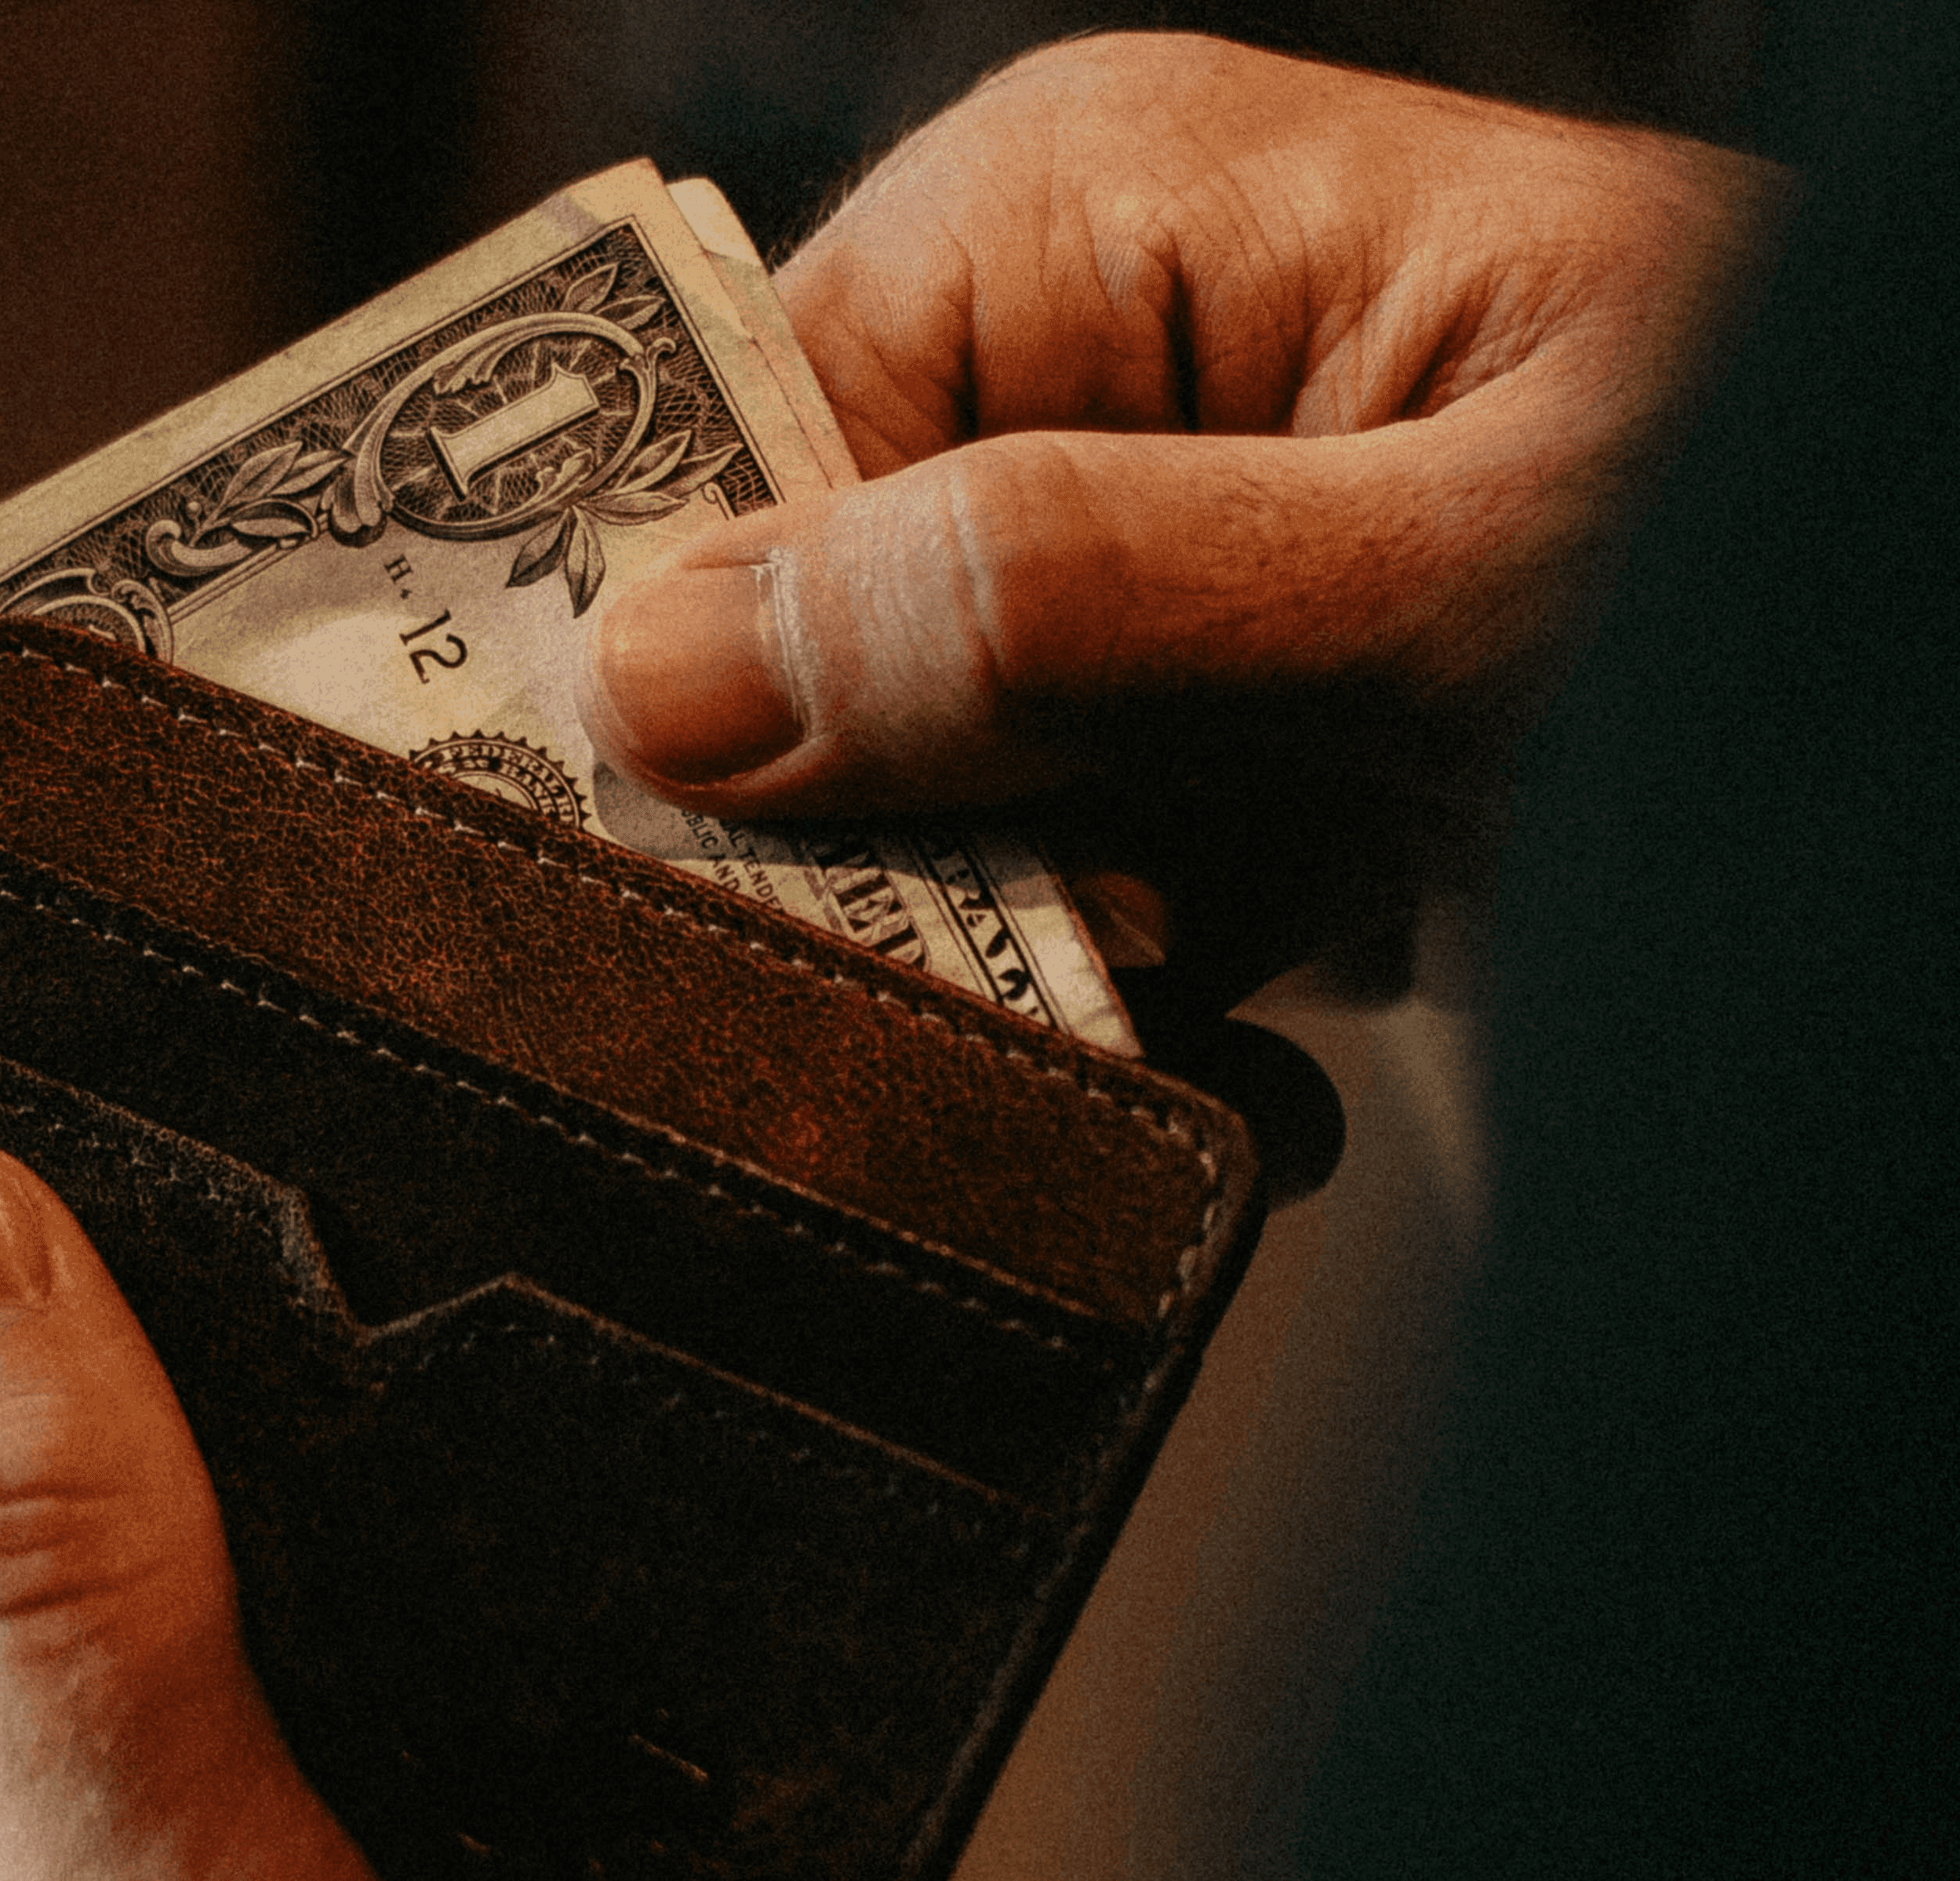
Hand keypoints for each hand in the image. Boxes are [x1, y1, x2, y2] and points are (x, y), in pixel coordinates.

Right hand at [579, 35, 1781, 1003]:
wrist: (1948, 706)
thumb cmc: (1807, 531)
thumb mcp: (1429, 582)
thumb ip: (1048, 603)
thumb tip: (658, 670)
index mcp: (1083, 215)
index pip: (736, 448)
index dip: (727, 676)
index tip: (819, 869)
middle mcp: (1081, 369)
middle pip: (812, 654)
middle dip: (916, 857)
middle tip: (1090, 947)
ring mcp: (1140, 566)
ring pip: (922, 813)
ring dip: (1051, 967)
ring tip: (1215, 1020)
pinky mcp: (1198, 731)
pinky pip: (1058, 885)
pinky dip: (1146, 1004)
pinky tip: (1251, 1056)